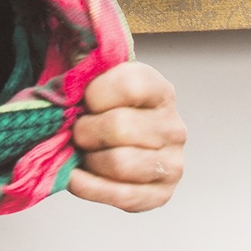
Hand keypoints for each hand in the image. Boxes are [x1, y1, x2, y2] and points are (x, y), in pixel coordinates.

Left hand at [67, 61, 184, 210]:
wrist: (115, 138)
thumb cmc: (102, 105)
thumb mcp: (94, 75)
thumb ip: (84, 61)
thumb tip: (77, 54)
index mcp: (159, 90)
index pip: (130, 86)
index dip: (96, 93)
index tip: (84, 99)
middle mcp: (173, 127)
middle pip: (120, 127)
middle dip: (85, 130)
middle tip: (77, 130)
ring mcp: (172, 163)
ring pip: (121, 163)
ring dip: (89, 159)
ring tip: (84, 152)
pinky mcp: (161, 194)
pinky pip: (121, 195)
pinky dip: (90, 187)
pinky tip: (77, 176)